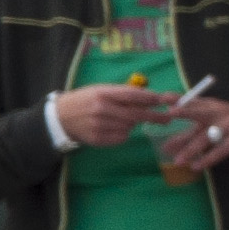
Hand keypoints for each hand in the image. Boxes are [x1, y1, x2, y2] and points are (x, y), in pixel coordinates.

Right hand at [56, 82, 175, 148]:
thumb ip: (122, 93)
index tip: (164, 102)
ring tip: (119, 119)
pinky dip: (123, 133)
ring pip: (129, 127)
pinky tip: (112, 128)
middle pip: (136, 114)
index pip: (132, 96)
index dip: (150, 99)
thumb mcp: (100, 90)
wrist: (60, 117)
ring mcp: (99, 125)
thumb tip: (150, 97)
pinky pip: (121, 137)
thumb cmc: (85, 100)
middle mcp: (102, 109)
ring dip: (132, 124)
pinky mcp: (98, 139)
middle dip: (154, 116)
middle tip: (168, 118)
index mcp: (103, 93)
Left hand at [155, 102, 228, 182]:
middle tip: (170, 113)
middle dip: (185, 111)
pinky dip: (207, 159)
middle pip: (200, 112)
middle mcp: (218, 113)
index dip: (177, 98)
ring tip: (178, 161)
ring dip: (191, 149)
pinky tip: (197, 166)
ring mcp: (228, 126)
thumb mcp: (210, 121)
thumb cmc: (227, 123)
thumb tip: (167, 146)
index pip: (191, 100)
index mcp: (210, 105)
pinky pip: (219, 151)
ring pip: (206, 138)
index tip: (163, 97)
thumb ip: (189, 132)